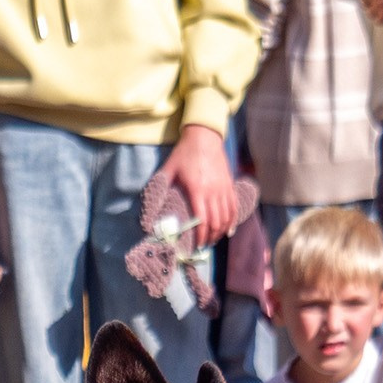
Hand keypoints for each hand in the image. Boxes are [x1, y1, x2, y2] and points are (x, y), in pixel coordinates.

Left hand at [155, 125, 242, 245]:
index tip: (196, 246)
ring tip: (212, 240)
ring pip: (227, 217)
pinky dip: (232, 220)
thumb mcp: (168, 170)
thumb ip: (159, 189)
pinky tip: (228, 230)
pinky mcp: (230, 184)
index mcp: (198, 189)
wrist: (204, 136)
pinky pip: (235, 207)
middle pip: (216, 222)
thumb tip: (147, 209)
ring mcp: (224, 188)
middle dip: (210, 238)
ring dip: (221, 232)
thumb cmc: (184, 153)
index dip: (200, 236)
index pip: (203, 219)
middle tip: (202, 247)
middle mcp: (214, 190)